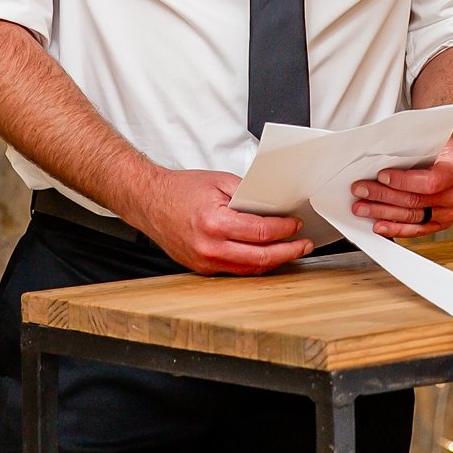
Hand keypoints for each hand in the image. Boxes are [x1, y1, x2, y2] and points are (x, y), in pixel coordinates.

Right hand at [127, 168, 314, 275]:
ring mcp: (205, 261)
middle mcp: (209, 247)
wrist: (150, 202)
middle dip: (288, 252)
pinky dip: (254, 264)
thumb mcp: (219, 182)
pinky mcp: (202, 268)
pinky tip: (267, 256)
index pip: (261, 233)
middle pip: (260, 258)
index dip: (284, 230)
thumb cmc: (180, 190)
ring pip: (249, 269)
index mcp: (214, 223)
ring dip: (274, 262)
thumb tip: (274, 206)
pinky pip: (235, 270)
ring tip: (291, 252)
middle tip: (303, 245)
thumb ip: (248, 195)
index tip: (296, 225)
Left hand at [351, 137, 452, 238]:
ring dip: (383, 213)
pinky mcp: (439, 224)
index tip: (381, 176)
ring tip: (363, 207)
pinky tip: (379, 226)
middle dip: (384, 196)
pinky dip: (395, 228)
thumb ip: (412, 150)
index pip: (430, 181)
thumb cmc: (440, 148)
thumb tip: (380, 155)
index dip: (403, 181)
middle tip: (361, 190)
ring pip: (412, 216)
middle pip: (416, 200)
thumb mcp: (431, 141)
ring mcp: (449, 213)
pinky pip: (415, 230)